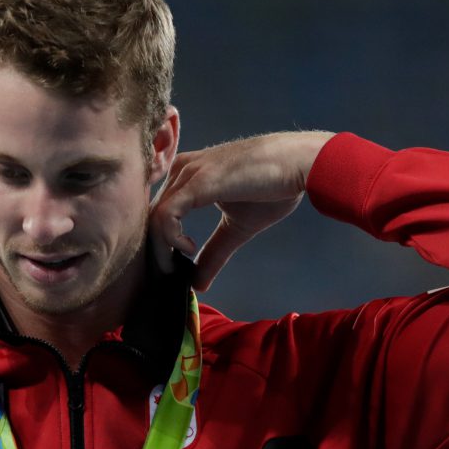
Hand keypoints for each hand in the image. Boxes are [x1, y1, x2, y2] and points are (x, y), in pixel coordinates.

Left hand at [150, 130, 332, 291]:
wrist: (299, 164)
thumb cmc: (274, 188)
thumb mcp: (237, 228)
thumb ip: (214, 253)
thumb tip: (197, 284)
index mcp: (189, 175)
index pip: (158, 212)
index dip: (158, 244)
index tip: (171, 268)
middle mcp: (182, 169)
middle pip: (150, 216)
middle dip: (155, 251)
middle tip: (168, 275)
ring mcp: (188, 173)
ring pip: (153, 218)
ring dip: (160, 250)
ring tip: (176, 267)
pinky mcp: (197, 182)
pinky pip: (165, 215)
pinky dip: (170, 239)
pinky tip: (189, 249)